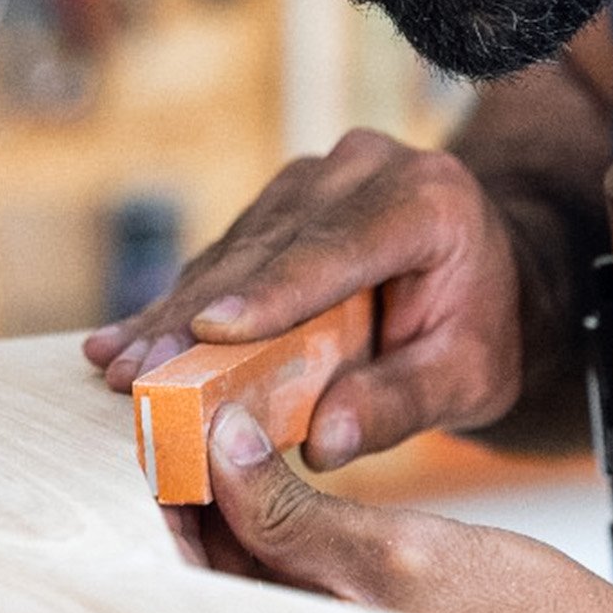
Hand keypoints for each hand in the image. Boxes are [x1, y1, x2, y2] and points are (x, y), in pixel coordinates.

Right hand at [82, 129, 524, 468]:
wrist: (496, 273)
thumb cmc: (484, 330)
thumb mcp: (469, 378)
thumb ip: (401, 403)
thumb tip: (322, 443)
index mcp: (427, 201)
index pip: (337, 249)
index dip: (270, 291)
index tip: (208, 329)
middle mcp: (365, 169)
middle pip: (270, 248)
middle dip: (196, 316)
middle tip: (137, 372)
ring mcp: (318, 176)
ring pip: (234, 249)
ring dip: (172, 313)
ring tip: (116, 366)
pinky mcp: (283, 200)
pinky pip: (225, 253)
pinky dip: (178, 302)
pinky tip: (122, 340)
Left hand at [184, 404, 612, 612]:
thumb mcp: (399, 556)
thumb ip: (298, 517)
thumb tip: (223, 453)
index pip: (196, 561)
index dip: (174, 486)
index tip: (166, 415)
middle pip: (212, 557)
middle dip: (195, 482)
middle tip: (188, 399)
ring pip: (247, 551)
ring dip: (231, 486)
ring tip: (224, 408)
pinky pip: (289, 555)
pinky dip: (273, 502)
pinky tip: (274, 449)